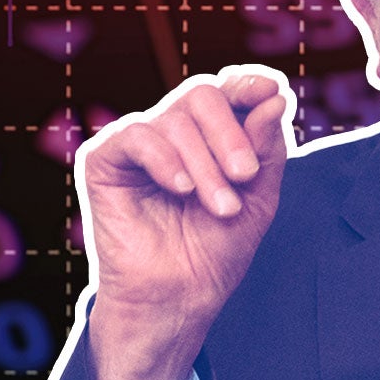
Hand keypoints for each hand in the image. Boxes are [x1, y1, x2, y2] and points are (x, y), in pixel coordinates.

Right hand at [82, 68, 291, 379]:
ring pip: (175, 119)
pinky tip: (182, 189)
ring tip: (222, 207)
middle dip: (231, 135)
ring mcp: (139, 144)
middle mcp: (174, 131)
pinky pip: (136, 136)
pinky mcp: (105, 160)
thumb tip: (274, 96)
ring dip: (206, 165)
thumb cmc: (218, 248)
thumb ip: (267, 149)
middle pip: (203, 96)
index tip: (271, 92)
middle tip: (245, 176)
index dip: (249, 83)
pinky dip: (165, 160)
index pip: (229, 89)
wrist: (180, 296)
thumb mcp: (260, 197)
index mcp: (212, 134)